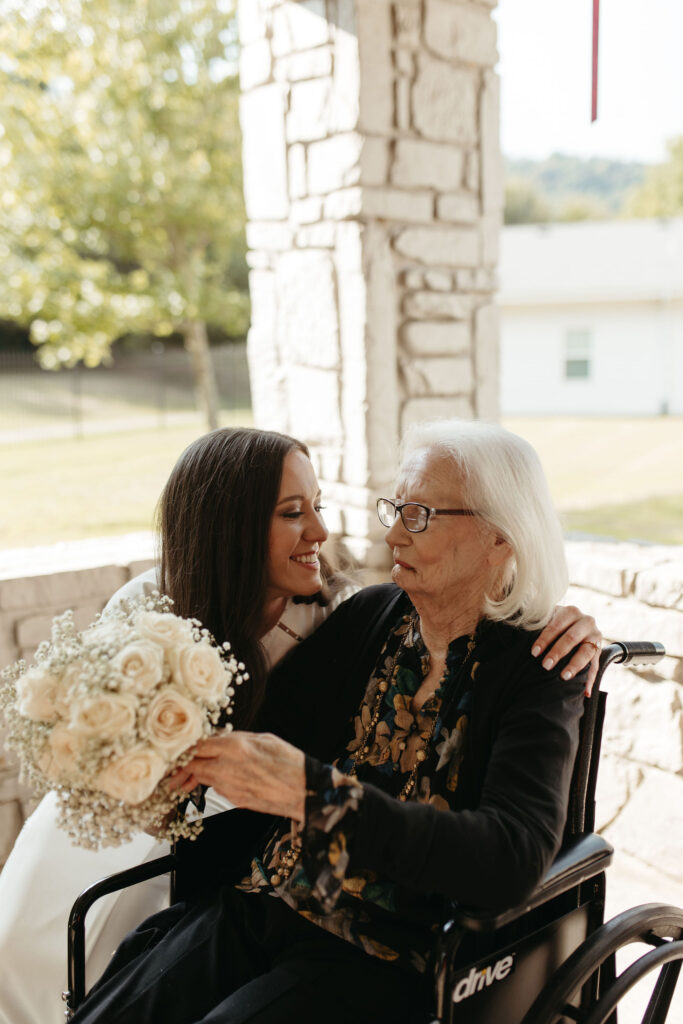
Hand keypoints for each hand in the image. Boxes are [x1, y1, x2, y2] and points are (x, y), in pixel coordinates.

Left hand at [168, 732, 305, 821]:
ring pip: (203, 779)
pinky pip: (218, 789)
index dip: (185, 748)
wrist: (304, 790)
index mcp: (234, 747)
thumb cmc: (289, 762)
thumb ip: (237, 738)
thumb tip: (221, 738)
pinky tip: (221, 780)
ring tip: (188, 777)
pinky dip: (216, 784)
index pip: (197, 746)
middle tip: (173, 769)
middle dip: (182, 767)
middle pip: (193, 766)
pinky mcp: (236, 800)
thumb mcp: (263, 739)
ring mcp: (230, 787)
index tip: (178, 749)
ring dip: (196, 776)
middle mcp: (227, 768)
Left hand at [531, 605, 601, 694]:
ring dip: (574, 665)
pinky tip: (585, 692)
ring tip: (564, 676)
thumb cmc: (556, 622)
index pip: (556, 626)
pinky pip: (596, 666)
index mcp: (571, 612)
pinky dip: (590, 680)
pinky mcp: (599, 651)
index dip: (544, 639)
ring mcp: (595, 636)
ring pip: (586, 652)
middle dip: (557, 652)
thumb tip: (517, 629)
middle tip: (545, 665)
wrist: (579, 623)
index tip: (534, 652)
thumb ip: (540, 622)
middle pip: (571, 638)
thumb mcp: (550, 617)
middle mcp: (586, 621)